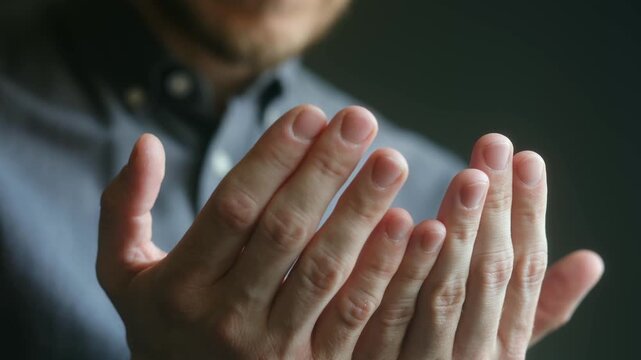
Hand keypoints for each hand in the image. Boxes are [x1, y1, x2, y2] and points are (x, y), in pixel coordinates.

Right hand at [97, 106, 416, 358]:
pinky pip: (353, 316)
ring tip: (391, 161)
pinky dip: (383, 270)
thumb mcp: (122, 273)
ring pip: (325, 270)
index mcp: (181, 287)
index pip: (232, 209)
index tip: (309, 113)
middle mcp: (227, 318)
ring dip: (362, 212)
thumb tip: (145, 143)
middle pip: (284, 231)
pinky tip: (409, 226)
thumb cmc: (161, 325)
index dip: (272, 158)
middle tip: (360, 120)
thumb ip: (124, 209)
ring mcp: (273, 348)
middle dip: (324, 170)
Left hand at [354, 134, 603, 358]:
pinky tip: (409, 223)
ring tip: (468, 176)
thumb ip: (540, 306)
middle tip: (495, 147)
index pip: (526, 270)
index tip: (528, 159)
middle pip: (492, 272)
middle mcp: (477, 353)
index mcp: (507, 342)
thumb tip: (592, 261)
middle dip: (497, 208)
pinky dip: (405, 269)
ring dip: (461, 231)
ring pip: (448, 290)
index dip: (530, 214)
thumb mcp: (501, 342)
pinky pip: (392, 314)